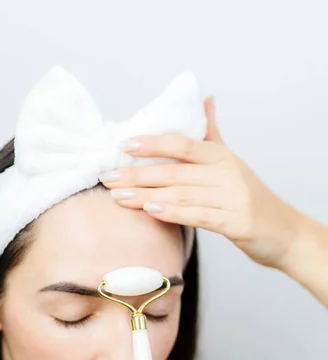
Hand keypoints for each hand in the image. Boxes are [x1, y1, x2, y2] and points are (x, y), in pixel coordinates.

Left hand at [100, 97, 303, 269]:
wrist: (283, 230)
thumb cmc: (250, 196)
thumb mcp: (231, 161)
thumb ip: (213, 133)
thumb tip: (206, 99)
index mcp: (221, 157)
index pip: (181, 144)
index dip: (152, 144)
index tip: (123, 146)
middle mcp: (225, 174)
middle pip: (174, 171)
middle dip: (137, 174)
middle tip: (107, 178)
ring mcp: (231, 198)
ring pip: (181, 194)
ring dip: (146, 196)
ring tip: (118, 197)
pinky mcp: (235, 223)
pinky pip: (199, 216)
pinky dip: (174, 213)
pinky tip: (152, 211)